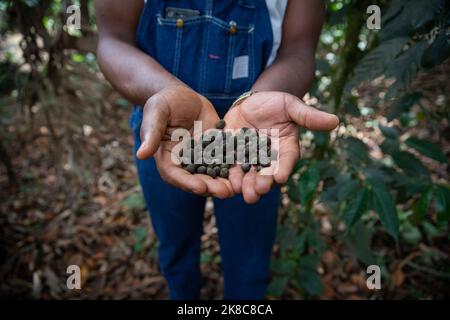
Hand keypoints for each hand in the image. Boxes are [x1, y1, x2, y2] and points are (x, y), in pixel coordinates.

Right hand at [136, 85, 234, 198]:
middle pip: (197, 179)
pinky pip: (226, 160)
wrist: (183, 95)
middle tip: (225, 192)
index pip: (175, 175)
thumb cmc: (163, 102)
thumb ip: (151, 133)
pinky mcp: (217, 150)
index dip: (187, 182)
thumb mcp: (156, 112)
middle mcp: (185, 163)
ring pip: (214, 174)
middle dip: (211, 187)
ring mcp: (202, 158)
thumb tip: (142, 154)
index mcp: (167, 158)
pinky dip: (235, 167)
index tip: (200, 187)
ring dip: (225, 182)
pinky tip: (248, 170)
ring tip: (238, 187)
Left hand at [224, 91, 338, 202]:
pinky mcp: (230, 158)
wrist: (251, 103)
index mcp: (284, 150)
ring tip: (241, 191)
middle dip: (262, 184)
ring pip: (246, 177)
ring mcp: (248, 161)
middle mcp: (267, 160)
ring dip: (243, 186)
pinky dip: (224, 176)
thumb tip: (336, 121)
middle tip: (259, 190)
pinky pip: (227, 169)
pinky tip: (220, 182)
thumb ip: (308, 116)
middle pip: (266, 175)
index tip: (280, 176)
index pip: (286, 161)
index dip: (283, 168)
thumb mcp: (291, 106)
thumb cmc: (275, 103)